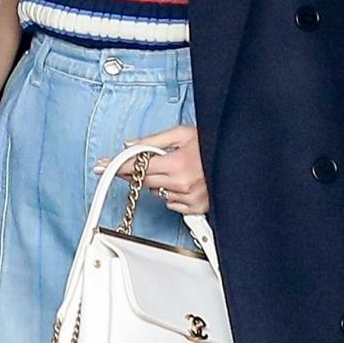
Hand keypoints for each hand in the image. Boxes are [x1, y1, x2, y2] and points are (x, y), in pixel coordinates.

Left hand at [95, 125, 209, 215]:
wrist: (241, 159)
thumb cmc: (214, 144)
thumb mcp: (183, 133)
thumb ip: (154, 140)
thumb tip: (130, 144)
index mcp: (177, 163)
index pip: (138, 166)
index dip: (118, 166)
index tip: (101, 166)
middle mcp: (182, 183)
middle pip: (144, 182)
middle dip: (138, 173)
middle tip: (139, 164)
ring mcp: (190, 198)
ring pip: (158, 193)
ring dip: (160, 182)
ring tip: (178, 169)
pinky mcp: (196, 208)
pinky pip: (172, 204)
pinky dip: (173, 194)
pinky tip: (186, 182)